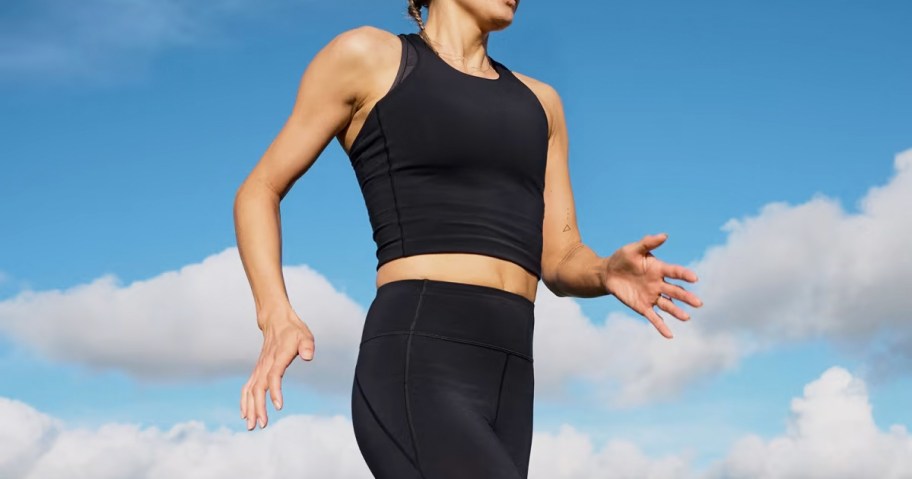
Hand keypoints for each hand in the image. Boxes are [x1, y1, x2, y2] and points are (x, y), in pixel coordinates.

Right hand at [240, 308, 314, 429]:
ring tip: (251, 425)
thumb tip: (308, 356)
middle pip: (258, 388)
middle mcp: (265, 364)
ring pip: (250, 390)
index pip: (274, 376)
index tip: (278, 406)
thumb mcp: (305, 335)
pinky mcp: (257, 370)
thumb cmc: (293, 330)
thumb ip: (307, 345)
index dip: (275, 391)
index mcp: (278, 357)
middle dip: (258, 407)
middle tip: (262, 424)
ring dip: (249, 408)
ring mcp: (259, 367)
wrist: (276, 321)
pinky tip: (245, 414)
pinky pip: (247, 387)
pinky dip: (244, 401)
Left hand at [603, 233, 702, 338]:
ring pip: (667, 305)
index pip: (675, 272)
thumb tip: (664, 235)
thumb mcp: (633, 249)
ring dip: (677, 312)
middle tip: (698, 303)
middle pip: (675, 291)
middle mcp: (659, 284)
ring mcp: (652, 296)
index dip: (684, 275)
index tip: (694, 278)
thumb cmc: (622, 258)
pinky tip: (670, 335)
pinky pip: (654, 318)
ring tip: (686, 317)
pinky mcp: (643, 307)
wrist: (608, 273)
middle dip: (686, 297)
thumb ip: (648, 242)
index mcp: (659, 269)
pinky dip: (661, 326)